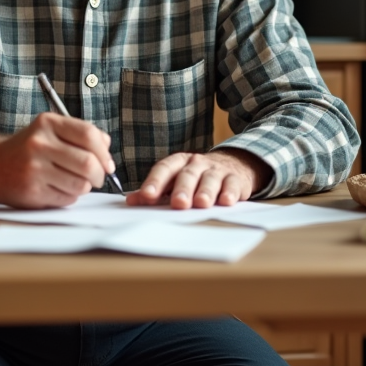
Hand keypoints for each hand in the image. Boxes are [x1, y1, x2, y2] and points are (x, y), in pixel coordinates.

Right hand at [0, 112, 116, 208]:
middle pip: (88, 163)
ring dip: (85, 187)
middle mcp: (39, 144)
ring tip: (75, 182)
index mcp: (47, 123)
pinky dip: (70, 196)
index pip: (89, 134)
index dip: (104, 151)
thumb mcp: (49, 130)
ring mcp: (34, 169)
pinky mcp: (32, 192)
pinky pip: (67, 198)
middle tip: (99, 177)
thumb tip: (107, 146)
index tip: (108, 162)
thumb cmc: (28, 148)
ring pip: (80, 184)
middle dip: (100, 174)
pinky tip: (59, 188)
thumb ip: (79, 134)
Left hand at [126, 148, 272, 208]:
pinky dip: (229, 193)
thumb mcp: (175, 180)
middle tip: (178, 203)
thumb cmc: (197, 177)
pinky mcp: (235, 179)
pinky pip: (232, 185)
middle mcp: (197, 164)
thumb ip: (155, 190)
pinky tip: (226, 201)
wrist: (232, 165)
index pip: (164, 169)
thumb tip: (130, 201)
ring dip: (206, 191)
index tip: (147, 196)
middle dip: (182, 189)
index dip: (155, 182)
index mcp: (179, 162)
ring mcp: (216, 171)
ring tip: (201, 203)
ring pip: (210, 179)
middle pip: (188, 175)